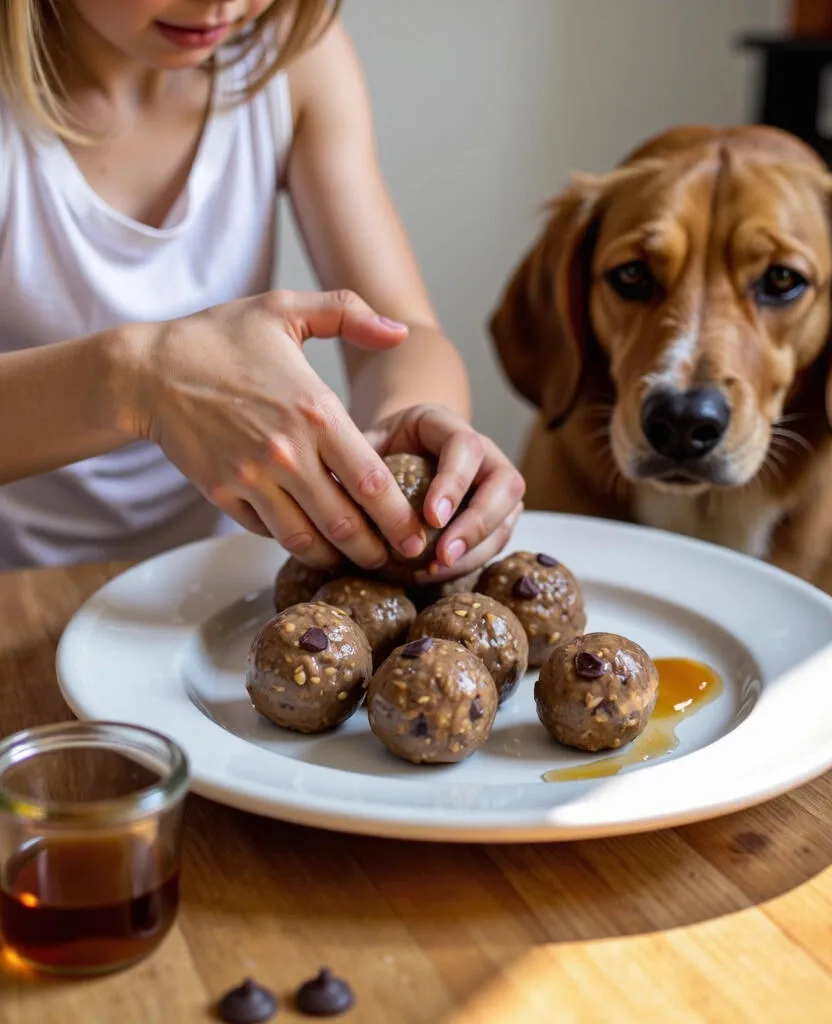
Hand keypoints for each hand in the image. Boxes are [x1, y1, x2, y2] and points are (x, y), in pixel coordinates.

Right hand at [123, 289, 428, 569]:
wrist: (147, 370)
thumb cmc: (221, 338)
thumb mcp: (284, 309)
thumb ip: (349, 314)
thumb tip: (400, 332)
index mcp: (315, 411)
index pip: (372, 481)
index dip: (400, 518)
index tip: (417, 535)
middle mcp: (287, 452)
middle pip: (345, 523)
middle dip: (377, 550)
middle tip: (396, 560)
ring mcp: (252, 477)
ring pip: (306, 539)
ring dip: (336, 557)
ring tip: (356, 560)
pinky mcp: (224, 494)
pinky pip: (268, 531)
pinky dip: (293, 540)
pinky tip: (312, 540)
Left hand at [364, 404, 525, 580]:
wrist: (403, 452)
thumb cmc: (383, 448)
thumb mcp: (369, 442)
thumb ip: (360, 459)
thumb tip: (336, 491)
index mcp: (449, 426)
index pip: (466, 447)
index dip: (454, 482)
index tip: (431, 517)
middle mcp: (485, 454)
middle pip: (504, 484)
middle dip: (476, 524)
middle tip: (443, 554)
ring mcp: (497, 487)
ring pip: (506, 518)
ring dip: (475, 550)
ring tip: (437, 571)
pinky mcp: (498, 516)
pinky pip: (495, 542)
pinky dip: (469, 562)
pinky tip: (436, 574)